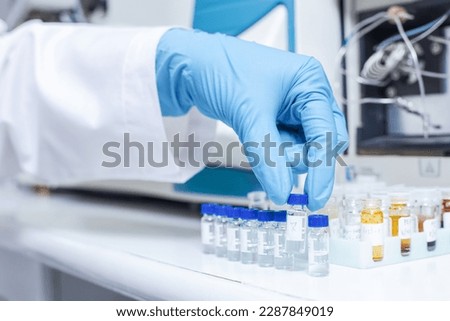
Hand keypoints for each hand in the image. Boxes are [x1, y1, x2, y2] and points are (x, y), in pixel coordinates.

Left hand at [156, 29, 347, 209]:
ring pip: (300, 150)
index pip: (327, 133)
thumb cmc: (221, 70)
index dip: (322, 168)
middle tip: (273, 157)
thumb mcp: (249, 114)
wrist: (191, 68)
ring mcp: (290, 110)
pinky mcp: (275, 121)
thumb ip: (268, 156)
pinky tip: (252, 139)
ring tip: (253, 136)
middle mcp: (305, 96)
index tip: (314, 197)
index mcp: (310, 83)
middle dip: (295, 157)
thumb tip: (282, 190)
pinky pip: (282, 148)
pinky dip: (269, 153)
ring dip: (279, 155)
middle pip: (319, 145)